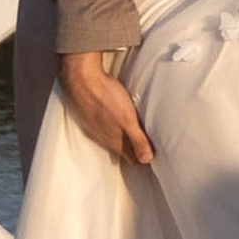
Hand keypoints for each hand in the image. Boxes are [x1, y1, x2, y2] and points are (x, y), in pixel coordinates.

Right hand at [57, 50, 153, 166]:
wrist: (81, 79)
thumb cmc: (105, 97)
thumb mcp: (128, 119)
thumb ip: (138, 139)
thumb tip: (147, 159)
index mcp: (115, 141)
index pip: (132, 158)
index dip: (145, 158)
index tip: (156, 155)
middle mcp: (104, 138)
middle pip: (124, 150)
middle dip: (137, 150)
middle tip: (151, 145)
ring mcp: (96, 128)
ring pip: (114, 140)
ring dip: (126, 139)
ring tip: (139, 134)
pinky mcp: (92, 117)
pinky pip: (106, 129)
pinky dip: (116, 128)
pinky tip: (120, 120)